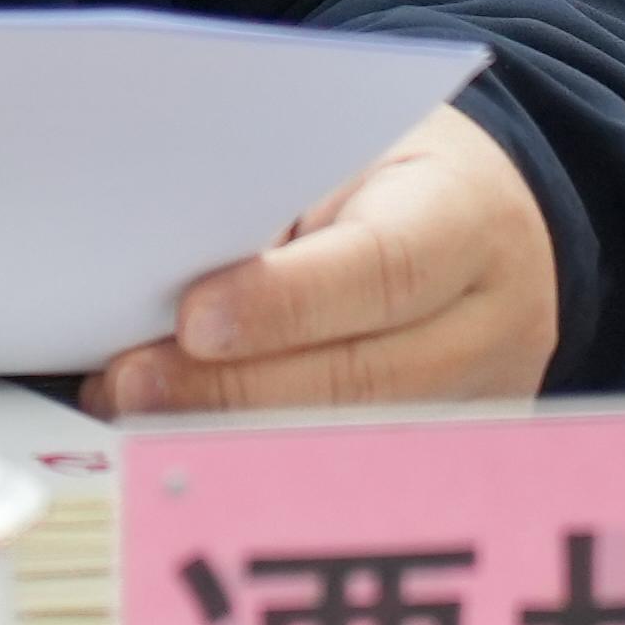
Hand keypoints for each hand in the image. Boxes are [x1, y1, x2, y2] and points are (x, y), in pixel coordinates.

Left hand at [86, 100, 555, 417]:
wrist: (486, 219)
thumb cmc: (393, 175)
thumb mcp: (349, 151)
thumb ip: (278, 204)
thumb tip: (163, 276)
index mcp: (469, 220)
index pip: (385, 269)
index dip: (287, 303)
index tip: (194, 320)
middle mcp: (492, 325)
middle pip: (362, 379)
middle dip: (231, 389)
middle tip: (132, 383)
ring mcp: (481, 404)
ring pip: (349, 443)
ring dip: (228, 435)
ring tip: (139, 414)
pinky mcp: (453, 457)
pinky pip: (347, 472)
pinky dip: (257, 460)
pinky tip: (185, 442)